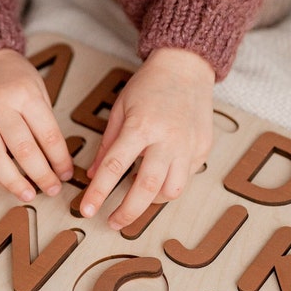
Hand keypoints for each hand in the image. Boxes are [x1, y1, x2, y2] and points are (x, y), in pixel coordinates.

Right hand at [0, 49, 74, 202]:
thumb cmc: (14, 76)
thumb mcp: (38, 89)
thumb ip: (44, 122)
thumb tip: (57, 160)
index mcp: (24, 95)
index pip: (46, 134)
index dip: (59, 159)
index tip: (67, 173)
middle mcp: (0, 107)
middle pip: (23, 149)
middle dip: (41, 175)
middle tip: (53, 189)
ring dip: (13, 182)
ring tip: (29, 195)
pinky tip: (8, 185)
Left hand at [78, 47, 215, 229]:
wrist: (187, 67)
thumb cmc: (149, 86)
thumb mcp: (120, 109)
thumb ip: (107, 144)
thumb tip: (92, 175)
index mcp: (140, 126)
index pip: (114, 167)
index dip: (99, 193)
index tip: (87, 210)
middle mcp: (167, 139)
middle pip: (147, 188)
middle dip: (128, 212)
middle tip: (113, 223)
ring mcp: (188, 145)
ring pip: (172, 190)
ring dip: (152, 201)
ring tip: (138, 199)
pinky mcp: (203, 149)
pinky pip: (186, 178)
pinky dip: (170, 184)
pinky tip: (159, 178)